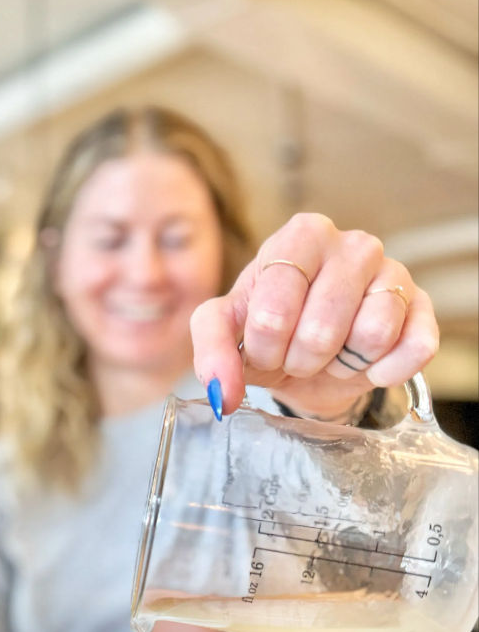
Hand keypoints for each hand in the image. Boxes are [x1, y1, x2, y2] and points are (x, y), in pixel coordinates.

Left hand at [189, 213, 438, 417]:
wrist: (308, 357)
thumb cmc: (268, 331)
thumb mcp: (225, 331)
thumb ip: (211, 353)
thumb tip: (221, 394)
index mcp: (300, 236)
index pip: (274, 313)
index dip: (265, 348)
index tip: (265, 346)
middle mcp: (352, 244)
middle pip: (321, 330)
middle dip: (301, 359)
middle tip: (298, 353)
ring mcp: (393, 272)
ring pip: (372, 335)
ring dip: (342, 363)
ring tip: (330, 353)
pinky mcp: (421, 308)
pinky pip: (416, 347)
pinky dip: (386, 370)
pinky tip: (368, 366)